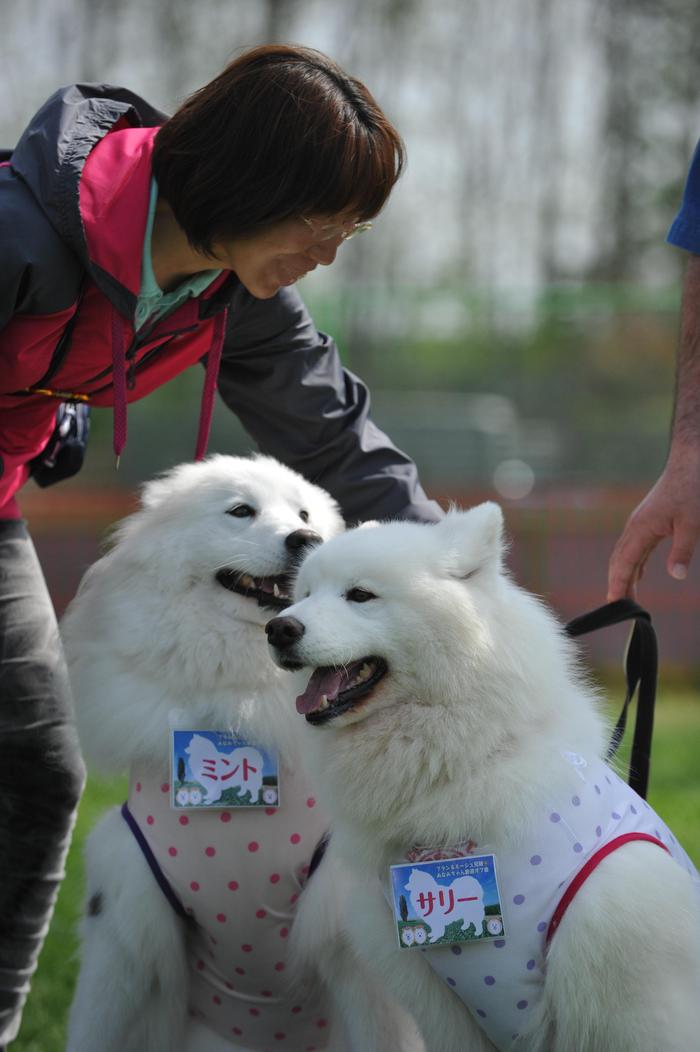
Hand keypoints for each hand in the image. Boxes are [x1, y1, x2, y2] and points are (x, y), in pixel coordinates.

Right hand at [607, 450, 699, 599]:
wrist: (692, 462)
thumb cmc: (692, 489)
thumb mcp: (692, 523)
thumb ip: (683, 551)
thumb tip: (676, 576)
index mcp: (641, 528)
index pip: (624, 563)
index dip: (618, 584)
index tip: (614, 604)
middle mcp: (635, 527)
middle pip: (619, 561)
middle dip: (617, 584)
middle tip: (618, 608)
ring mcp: (640, 524)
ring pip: (625, 555)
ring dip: (624, 575)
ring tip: (625, 597)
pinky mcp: (648, 522)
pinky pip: (635, 548)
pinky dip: (634, 565)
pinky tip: (638, 576)